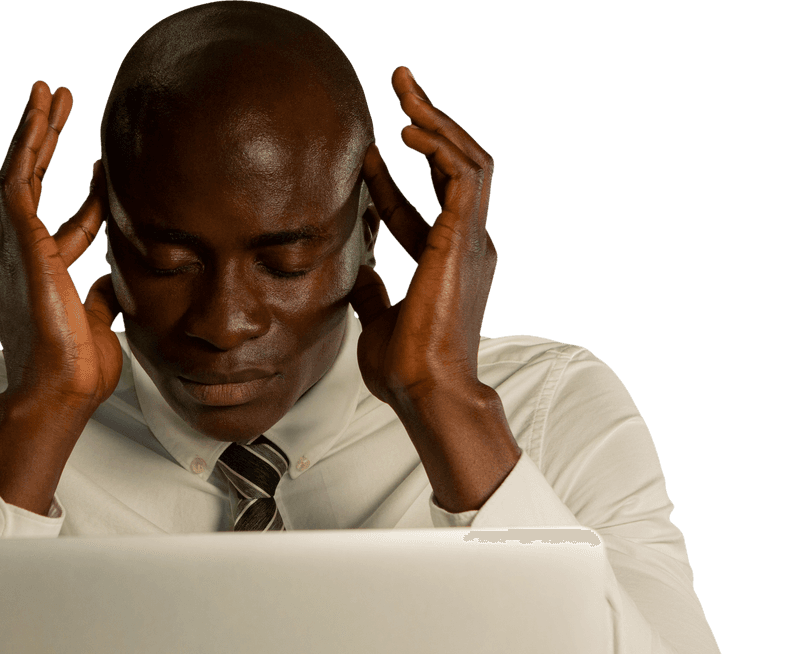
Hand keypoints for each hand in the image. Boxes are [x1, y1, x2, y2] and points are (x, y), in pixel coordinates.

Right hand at [0, 80, 122, 411]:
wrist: (58, 391)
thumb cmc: (75, 371)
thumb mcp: (98, 324)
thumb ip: (100, 297)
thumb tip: (110, 280)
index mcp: (39, 277)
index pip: (66, 226)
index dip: (89, 198)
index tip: (106, 169)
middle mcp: (16, 256)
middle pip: (33, 188)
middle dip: (47, 145)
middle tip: (60, 105)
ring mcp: (11, 247)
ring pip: (20, 174)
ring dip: (36, 131)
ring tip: (49, 93)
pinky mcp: (16, 240)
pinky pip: (17, 180)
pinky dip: (28, 144)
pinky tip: (41, 114)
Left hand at [350, 65, 497, 407]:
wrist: (425, 390)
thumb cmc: (406, 368)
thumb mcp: (379, 319)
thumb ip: (374, 289)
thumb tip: (359, 268)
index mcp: (452, 261)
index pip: (427, 204)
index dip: (393, 178)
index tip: (365, 153)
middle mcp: (470, 244)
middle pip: (457, 165)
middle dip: (430, 121)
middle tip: (402, 84)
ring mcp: (473, 239)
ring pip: (467, 158)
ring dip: (435, 119)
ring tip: (405, 88)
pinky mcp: (466, 238)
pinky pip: (462, 174)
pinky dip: (438, 146)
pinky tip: (408, 129)